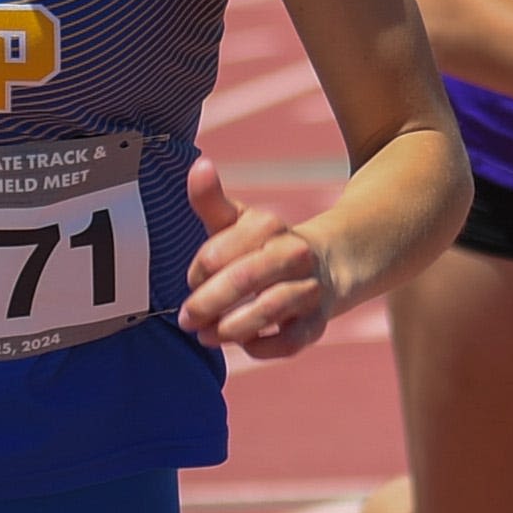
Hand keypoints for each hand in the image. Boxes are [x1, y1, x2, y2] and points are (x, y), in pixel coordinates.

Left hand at [179, 156, 330, 360]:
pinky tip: (244, 343)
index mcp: (268, 225)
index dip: (198, 271)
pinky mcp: (317, 322)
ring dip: (230, 327)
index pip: (222, 249)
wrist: (327, 265)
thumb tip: (199, 165)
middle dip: (208, 303)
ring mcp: (308, 288)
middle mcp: (293, 253)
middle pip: (246, 278)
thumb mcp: (238, 221)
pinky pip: (289, 341)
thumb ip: (211, 200)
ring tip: (206, 336)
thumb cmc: (265, 245)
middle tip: (186, 319)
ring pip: (270, 309)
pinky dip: (262, 346)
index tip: (192, 281)